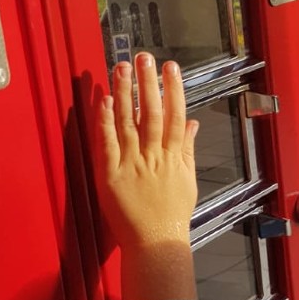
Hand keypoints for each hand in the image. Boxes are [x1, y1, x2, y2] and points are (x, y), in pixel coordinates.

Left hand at [95, 53, 199, 299]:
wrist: (156, 243)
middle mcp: (154, 157)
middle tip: (144, 57)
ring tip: (121, 68)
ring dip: (125, 93)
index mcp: (175, 157)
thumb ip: (189, 149)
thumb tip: (194, 123)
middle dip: (148, 83)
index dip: (174, 89)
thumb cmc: (174, 214)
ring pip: (129, 123)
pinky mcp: (111, 176)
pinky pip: (108, 144)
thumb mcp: (188, 179)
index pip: (177, 116)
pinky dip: (105, 121)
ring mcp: (133, 165)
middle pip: (153, 113)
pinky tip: (104, 100)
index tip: (171, 68)